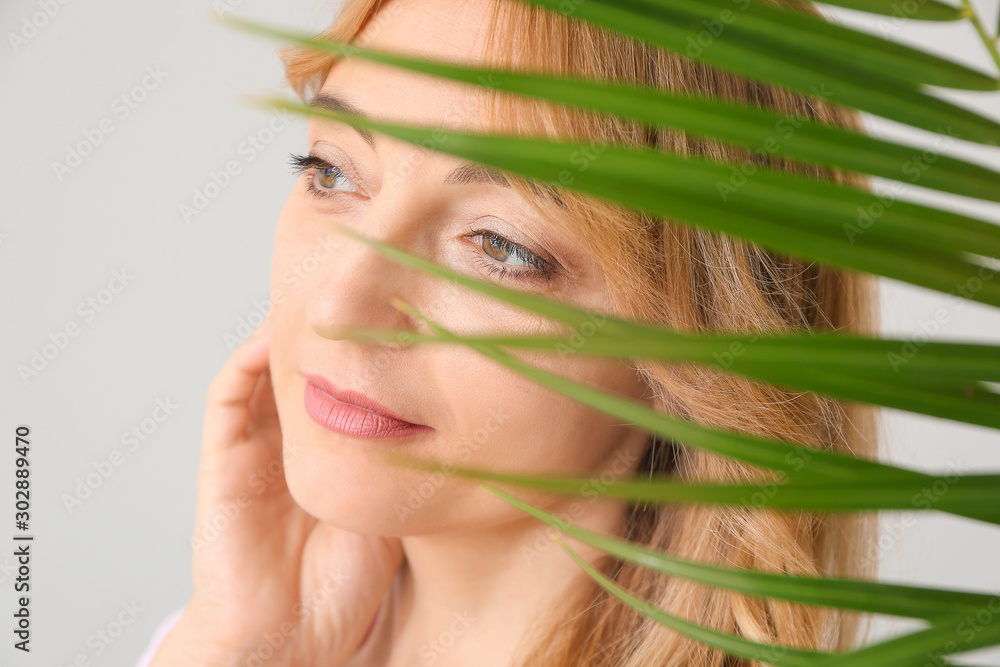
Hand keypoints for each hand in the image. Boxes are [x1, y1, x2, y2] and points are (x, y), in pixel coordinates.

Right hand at [150, 319, 403, 666]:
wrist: (290, 640)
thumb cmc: (341, 589)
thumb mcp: (392, 509)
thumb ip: (406, 464)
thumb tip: (453, 419)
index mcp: (328, 453)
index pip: (343, 386)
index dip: (362, 350)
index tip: (396, 314)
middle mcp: (289, 442)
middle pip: (305, 368)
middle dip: (327, 328)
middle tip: (359, 285)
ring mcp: (254, 446)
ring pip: (267, 368)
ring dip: (289, 331)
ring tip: (321, 293)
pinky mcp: (223, 457)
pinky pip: (229, 393)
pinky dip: (250, 357)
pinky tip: (279, 331)